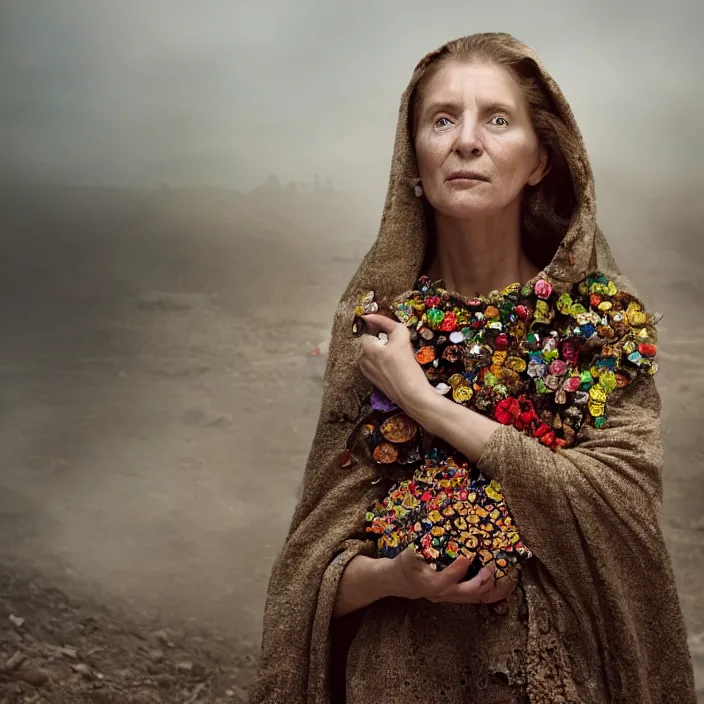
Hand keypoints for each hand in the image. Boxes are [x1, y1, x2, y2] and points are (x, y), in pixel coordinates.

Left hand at [358, 313, 431, 412]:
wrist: (412, 396)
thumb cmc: (407, 366)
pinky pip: (376, 365)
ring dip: (382, 352)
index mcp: (365, 349)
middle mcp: (362, 360)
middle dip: (382, 341)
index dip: (379, 329)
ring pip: (373, 354)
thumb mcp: (401, 337)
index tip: (392, 333)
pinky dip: (383, 363)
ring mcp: (366, 372)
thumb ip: (387, 323)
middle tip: (398, 347)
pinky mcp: (373, 381)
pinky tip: (396, 368)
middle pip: (370, 342)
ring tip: (398, 358)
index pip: (367, 330)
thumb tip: (369, 315)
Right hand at [385, 547, 516, 603]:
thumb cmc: (404, 566)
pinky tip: (504, 583)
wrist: (399, 583)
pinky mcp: (456, 595)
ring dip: (493, 588)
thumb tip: (428, 538)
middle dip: (482, 579)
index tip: (466, 557)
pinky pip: (477, 597)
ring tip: (508, 577)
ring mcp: (451, 596)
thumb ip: (416, 550)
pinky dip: (492, 591)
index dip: (456, 570)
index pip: (446, 580)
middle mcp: (444, 593)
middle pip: (468, 592)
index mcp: (431, 584)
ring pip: (476, 597)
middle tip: (491, 565)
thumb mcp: (406, 556)